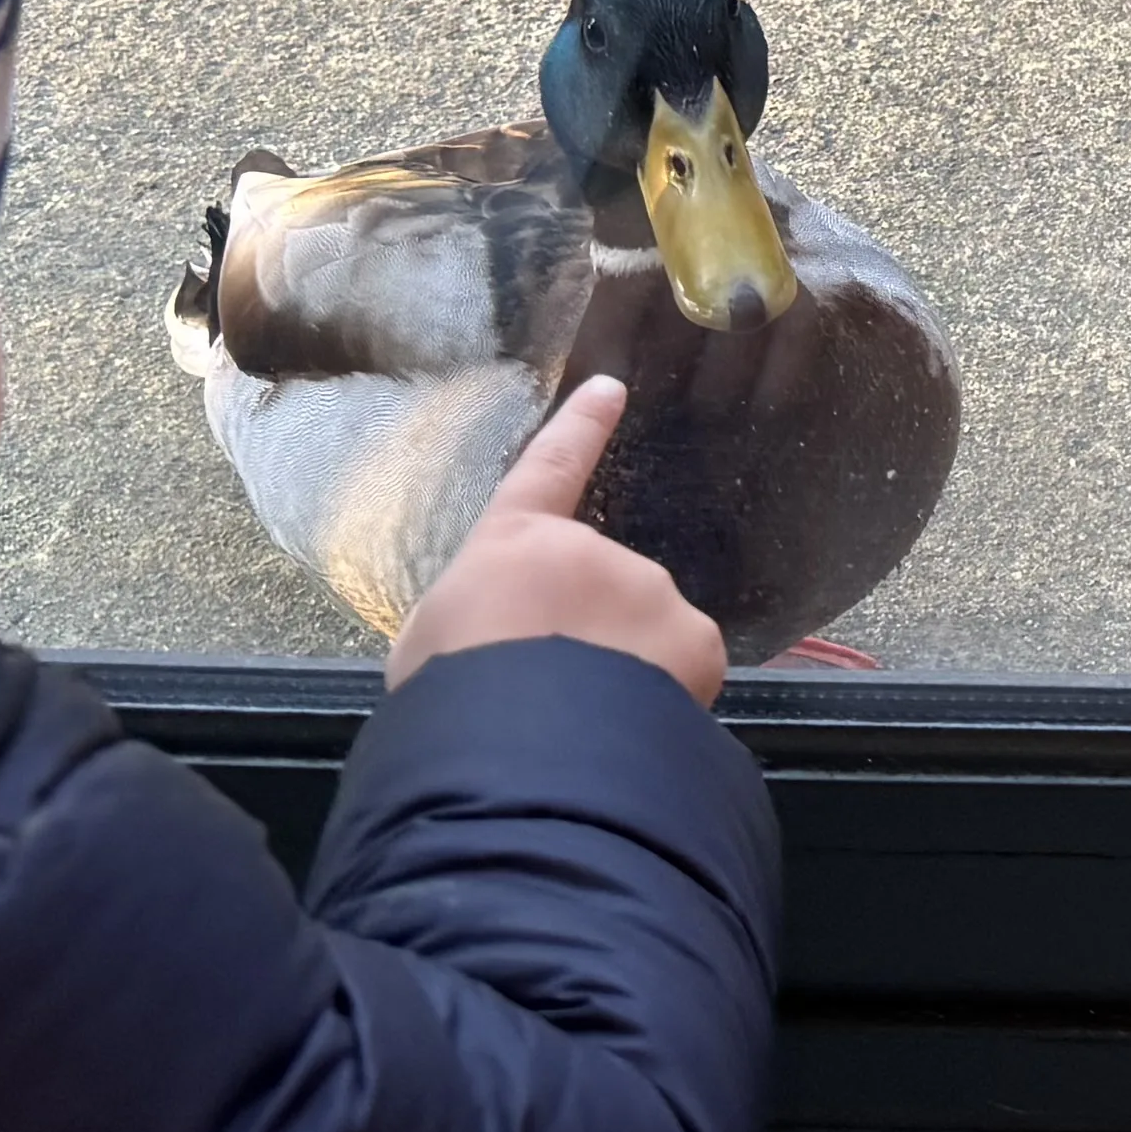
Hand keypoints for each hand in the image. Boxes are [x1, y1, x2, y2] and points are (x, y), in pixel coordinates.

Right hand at [388, 376, 725, 708]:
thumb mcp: (433, 643)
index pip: (548, 469)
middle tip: (551, 702)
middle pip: (597, 596)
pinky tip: (626, 736)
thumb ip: (481, 620)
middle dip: (584, 643)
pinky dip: (664, 705)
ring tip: (580, 729)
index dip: (580, 428)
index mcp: (516, 542)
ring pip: (644, 642)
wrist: (517, 742)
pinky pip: (684, 676)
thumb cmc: (451, 691)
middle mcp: (593, 552)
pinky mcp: (696, 640)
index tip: (611, 389)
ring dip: (623, 679)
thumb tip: (501, 639)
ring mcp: (650, 591)